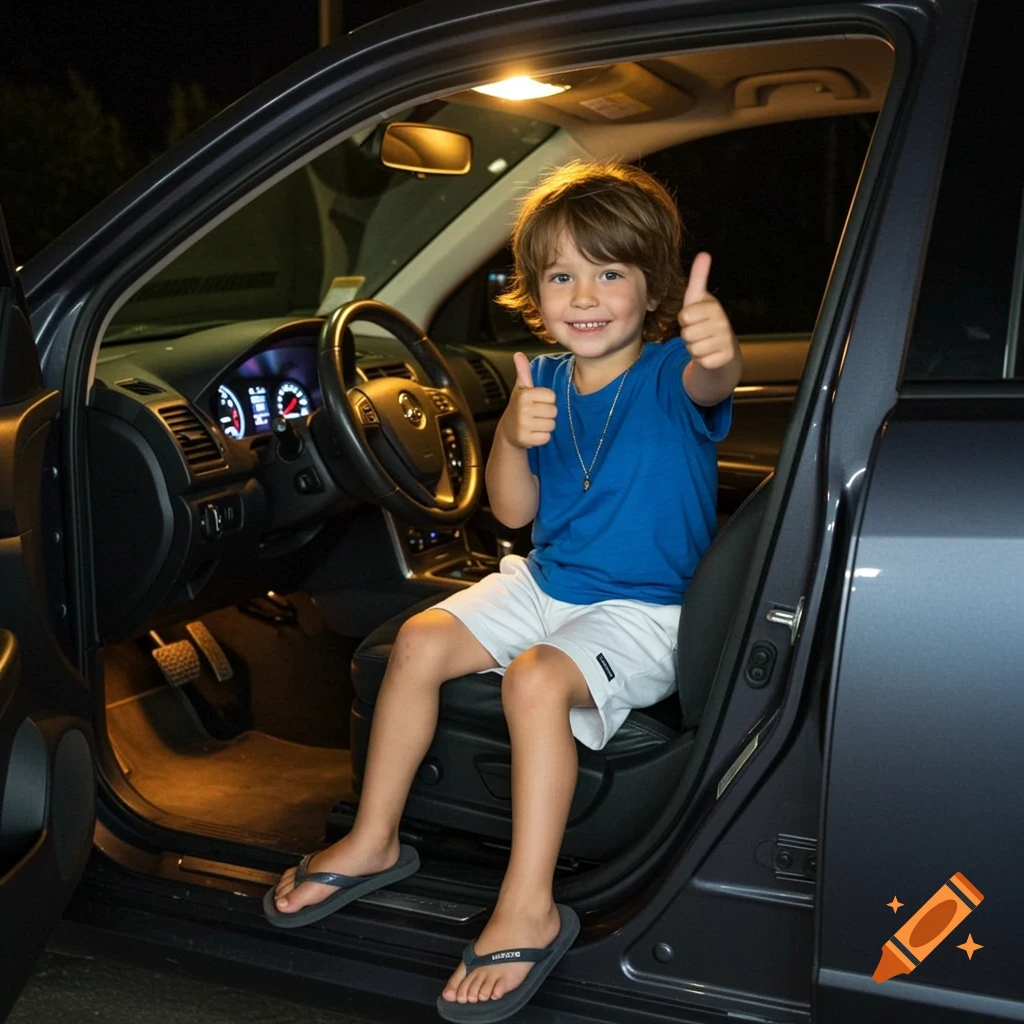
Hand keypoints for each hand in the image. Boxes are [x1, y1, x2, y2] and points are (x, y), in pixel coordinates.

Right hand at [498, 352, 556, 448]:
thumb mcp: (521, 388)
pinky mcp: (526, 439)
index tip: (536, 402)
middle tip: (536, 414)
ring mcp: (524, 425)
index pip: (552, 396)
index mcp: (525, 394)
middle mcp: (523, 409)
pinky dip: (542, 437)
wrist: (508, 431)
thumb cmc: (519, 406)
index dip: (547, 400)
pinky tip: (533, 433)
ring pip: (552, 425)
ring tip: (534, 423)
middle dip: (547, 414)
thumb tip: (518, 354)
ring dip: (546, 426)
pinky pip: (547, 437)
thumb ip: (523, 371)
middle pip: (554, 411)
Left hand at [677, 252, 737, 370]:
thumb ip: (699, 278)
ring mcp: (726, 340)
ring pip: (693, 348)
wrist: (722, 347)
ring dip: (693, 348)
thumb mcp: (697, 299)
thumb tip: (704, 253)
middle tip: (698, 332)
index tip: (693, 317)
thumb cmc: (704, 320)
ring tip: (703, 342)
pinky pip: (701, 361)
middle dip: (688, 335)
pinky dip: (701, 360)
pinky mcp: (726, 358)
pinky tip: (709, 354)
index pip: (685, 316)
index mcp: (714, 306)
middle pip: (687, 333)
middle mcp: (723, 322)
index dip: (684, 319)